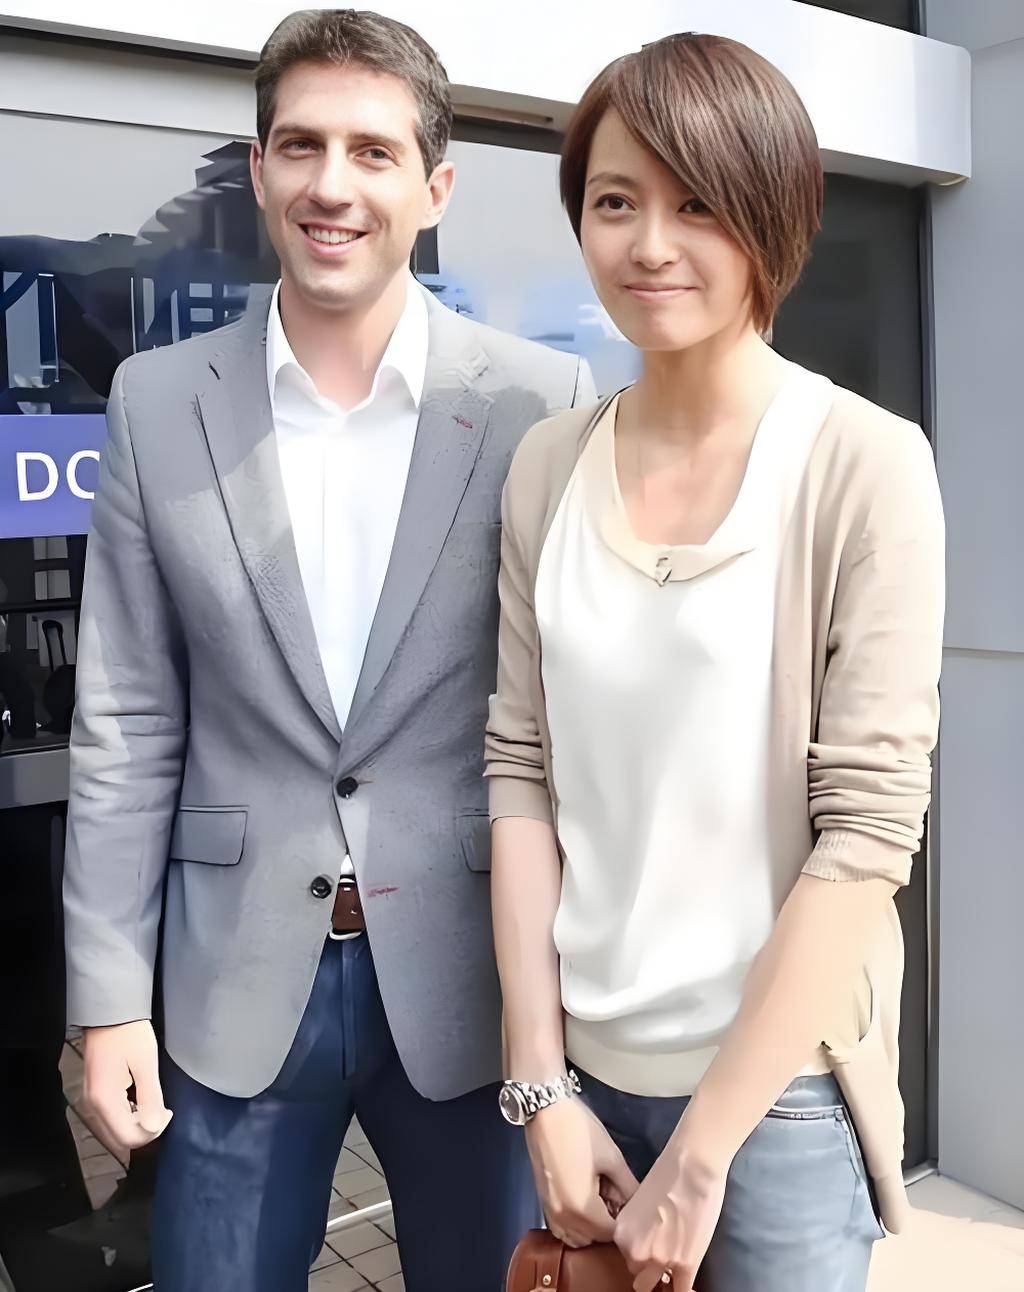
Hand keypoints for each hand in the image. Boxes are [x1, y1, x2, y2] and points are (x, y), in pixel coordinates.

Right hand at [82, 1020, 172, 1153]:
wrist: (109, 1013)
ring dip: (136, 1125)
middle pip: (119, 1139)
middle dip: (144, 1131)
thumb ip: (150, 1098)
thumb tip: (154, 1127)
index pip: (128, 1138)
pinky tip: (139, 1098)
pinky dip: (127, 1116)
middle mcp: (93, 1105)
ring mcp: (91, 1100)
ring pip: (114, 1131)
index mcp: (105, 1100)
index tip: (167, 1113)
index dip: (152, 1132)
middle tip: (162, 1110)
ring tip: (153, 1102)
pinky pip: (111, 1118)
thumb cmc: (129, 1034)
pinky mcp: (94, 1093)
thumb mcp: (146, 1063)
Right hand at [524, 1096, 638, 1248]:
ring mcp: (550, 1212)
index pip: (611, 1235)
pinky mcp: (543, 1203)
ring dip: (591, 1229)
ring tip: (602, 1201)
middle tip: (619, 1200)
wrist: (545, 1111)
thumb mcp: (612, 1158)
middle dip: (609, 1226)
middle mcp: (563, 1218)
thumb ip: (629, 1187)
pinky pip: (562, 1228)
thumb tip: (642, 1205)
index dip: (626, 1225)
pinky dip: (575, 1225)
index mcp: (582, 1209)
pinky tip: (585, 1203)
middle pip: (593, 1239)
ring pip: (576, 1237)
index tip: (634, 1210)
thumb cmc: (580, 1131)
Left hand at [613, 1136, 728, 1291]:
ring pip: (657, 1284)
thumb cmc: (667, 1173)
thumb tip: (646, 1237)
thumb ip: (638, 1225)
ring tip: (675, 1265)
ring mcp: (661, 1260)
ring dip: (665, 1276)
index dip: (641, 1254)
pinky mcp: (685, 1264)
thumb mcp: (640, 1201)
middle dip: (650, 1265)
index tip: (650, 1253)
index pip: (627, 1256)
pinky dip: (684, 1288)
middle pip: (639, 1273)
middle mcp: (636, 1250)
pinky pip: (681, 1290)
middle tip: (664, 1253)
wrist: (692, 1165)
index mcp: (622, 1233)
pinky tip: (686, 1286)